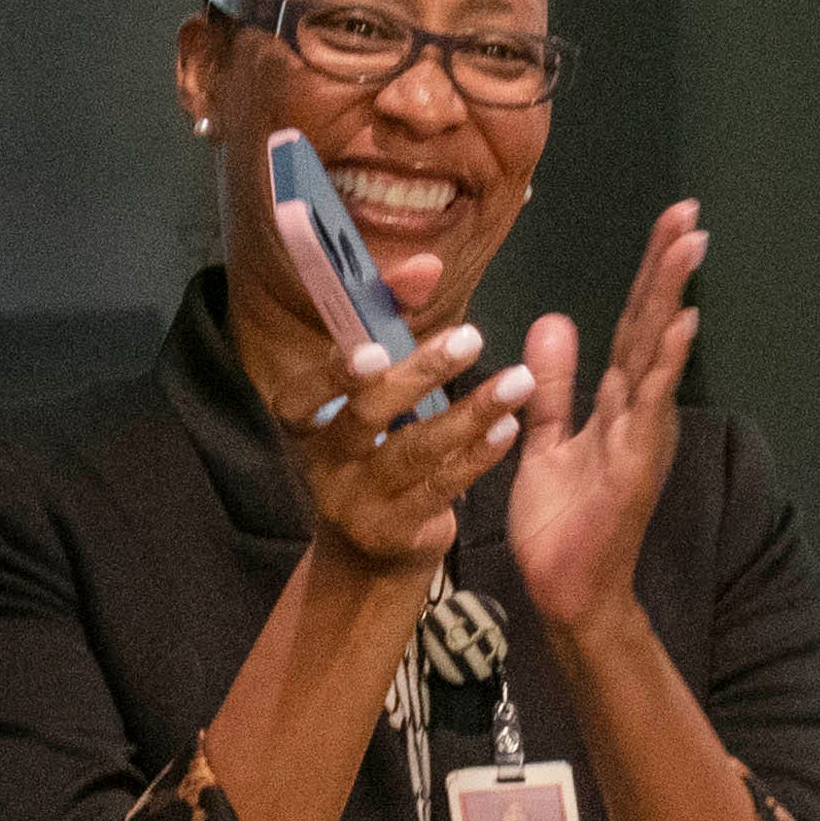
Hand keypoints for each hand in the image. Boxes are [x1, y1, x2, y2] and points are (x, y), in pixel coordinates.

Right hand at [272, 217, 526, 576]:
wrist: (368, 554)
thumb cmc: (373, 451)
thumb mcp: (373, 394)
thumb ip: (393, 324)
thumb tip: (424, 266)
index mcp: (304, 424)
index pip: (302, 395)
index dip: (334, 373)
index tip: (373, 349)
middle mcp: (323, 463)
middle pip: (364, 418)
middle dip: (418, 376)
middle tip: (470, 340)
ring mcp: (356, 503)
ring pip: (413, 453)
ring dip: (469, 414)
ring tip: (517, 383)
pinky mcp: (394, 533)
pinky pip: (439, 489)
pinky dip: (476, 457)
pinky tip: (507, 430)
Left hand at [505, 199, 705, 641]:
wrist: (565, 590)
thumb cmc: (562, 525)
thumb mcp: (546, 441)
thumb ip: (553, 386)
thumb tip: (556, 323)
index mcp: (618, 402)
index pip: (635, 322)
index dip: (650, 272)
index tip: (670, 223)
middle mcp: (638, 411)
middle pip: (653, 325)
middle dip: (669, 268)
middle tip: (688, 214)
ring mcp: (642, 435)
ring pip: (657, 354)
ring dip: (673, 299)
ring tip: (689, 247)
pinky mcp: (637, 464)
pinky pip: (650, 406)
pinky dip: (664, 365)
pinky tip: (677, 326)